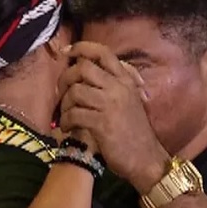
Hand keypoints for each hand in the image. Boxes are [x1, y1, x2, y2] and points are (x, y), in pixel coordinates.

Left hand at [58, 42, 169, 191]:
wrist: (146, 159)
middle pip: (83, 68)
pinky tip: (67, 128)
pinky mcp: (102, 123)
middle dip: (65, 78)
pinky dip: (66, 121)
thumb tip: (92, 70)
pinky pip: (74, 114)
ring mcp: (110, 105)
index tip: (67, 52)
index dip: (82, 48)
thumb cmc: (134, 132)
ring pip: (75, 90)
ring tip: (66, 115)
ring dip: (64, 104)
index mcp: (126, 81)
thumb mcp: (131, 101)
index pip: (103, 52)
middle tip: (61, 92)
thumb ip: (116, 84)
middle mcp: (119, 88)